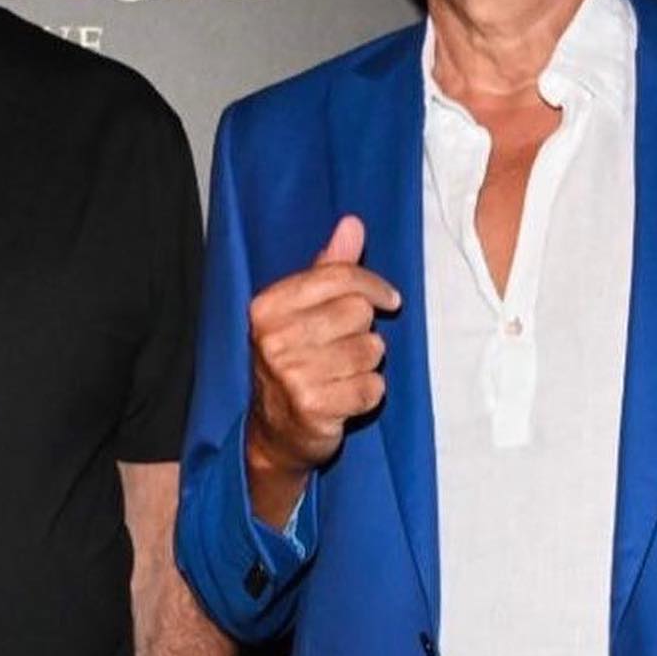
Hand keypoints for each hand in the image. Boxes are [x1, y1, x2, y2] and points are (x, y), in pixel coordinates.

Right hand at [245, 215, 399, 527]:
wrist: (274, 432)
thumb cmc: (295, 361)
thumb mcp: (303, 310)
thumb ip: (329, 267)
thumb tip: (352, 223)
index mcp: (267, 306)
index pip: (339, 277)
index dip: (374, 286)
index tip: (389, 300)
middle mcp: (273, 339)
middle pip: (359, 313)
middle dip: (363, 331)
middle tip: (344, 348)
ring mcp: (292, 375)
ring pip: (371, 351)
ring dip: (367, 364)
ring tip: (342, 374)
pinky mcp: (314, 408)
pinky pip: (373, 387)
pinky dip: (368, 393)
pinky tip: (345, 398)